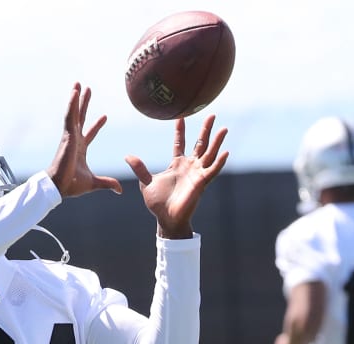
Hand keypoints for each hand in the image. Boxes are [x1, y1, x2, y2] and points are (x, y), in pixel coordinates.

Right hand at [46, 83, 122, 198]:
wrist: (60, 186)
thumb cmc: (72, 185)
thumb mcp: (94, 183)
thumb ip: (107, 183)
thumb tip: (120, 190)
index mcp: (80, 149)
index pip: (89, 133)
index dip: (97, 126)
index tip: (105, 116)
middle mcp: (74, 140)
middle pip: (80, 117)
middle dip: (84, 104)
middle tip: (87, 89)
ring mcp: (70, 136)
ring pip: (73, 112)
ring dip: (76, 98)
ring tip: (78, 84)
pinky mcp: (67, 135)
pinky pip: (69, 116)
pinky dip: (71, 104)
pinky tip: (74, 92)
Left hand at [125, 115, 228, 238]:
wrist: (166, 219)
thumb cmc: (158, 203)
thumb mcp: (147, 182)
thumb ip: (140, 168)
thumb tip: (127, 156)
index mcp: (177, 164)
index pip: (179, 142)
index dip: (180, 130)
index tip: (180, 115)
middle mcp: (189, 166)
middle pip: (200, 144)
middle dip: (205, 130)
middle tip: (211, 114)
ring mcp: (197, 174)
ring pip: (209, 154)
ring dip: (217, 142)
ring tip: (224, 128)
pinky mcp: (202, 183)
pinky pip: (212, 171)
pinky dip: (219, 162)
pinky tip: (225, 152)